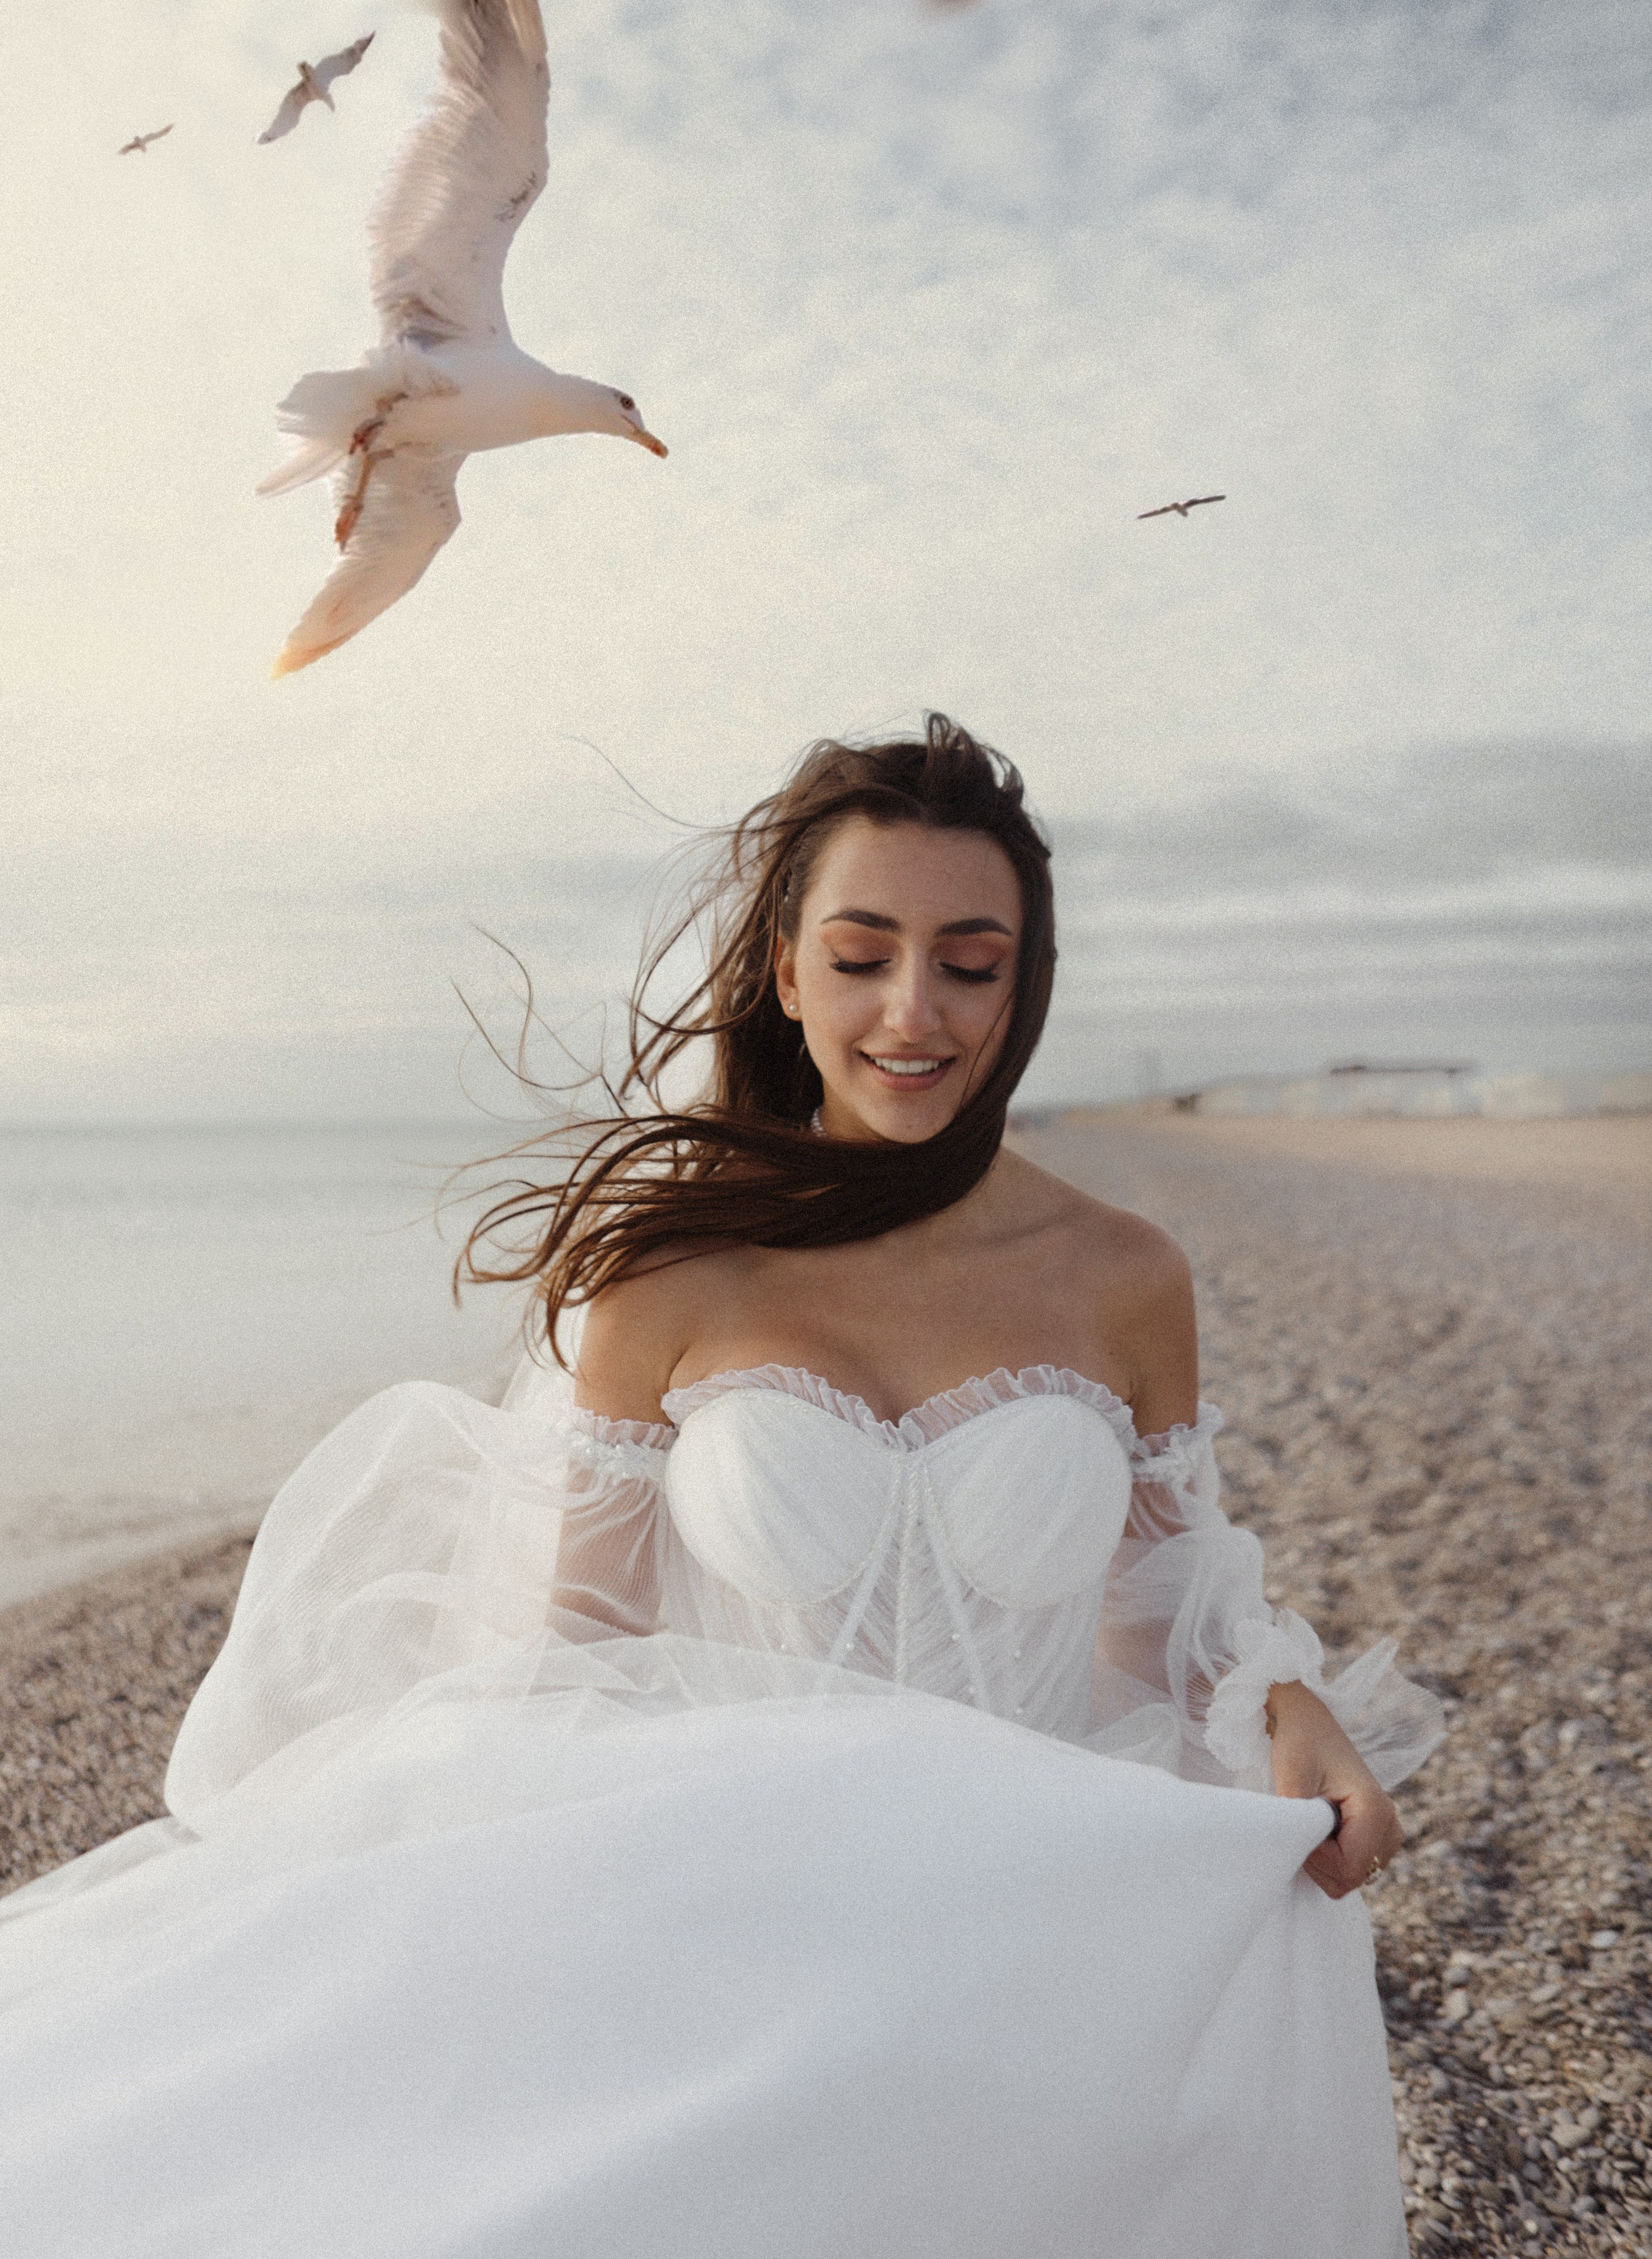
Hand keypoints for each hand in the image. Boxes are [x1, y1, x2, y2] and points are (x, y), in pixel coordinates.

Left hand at [1266, 1680, 1401, 1900]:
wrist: (1309, 1722)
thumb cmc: (1300, 1742)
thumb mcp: (1292, 1777)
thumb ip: (1297, 1821)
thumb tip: (1295, 1855)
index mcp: (1376, 1811)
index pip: (1348, 1870)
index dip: (1315, 1859)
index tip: (1298, 1826)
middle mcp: (1391, 1825)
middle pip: (1351, 1878)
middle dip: (1319, 1861)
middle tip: (1303, 1822)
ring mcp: (1388, 1833)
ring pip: (1352, 1876)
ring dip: (1324, 1859)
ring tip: (1312, 1820)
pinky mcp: (1377, 1835)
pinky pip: (1353, 1866)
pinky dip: (1331, 1856)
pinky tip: (1320, 1827)